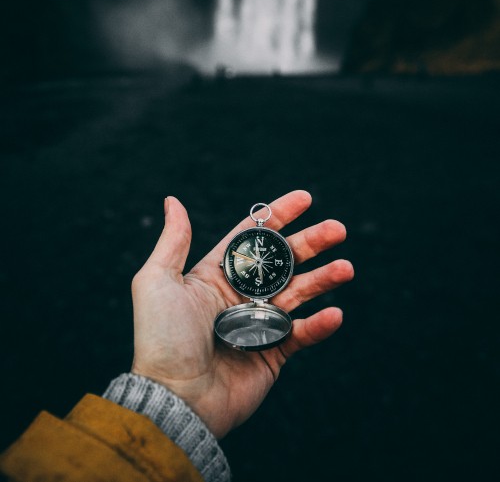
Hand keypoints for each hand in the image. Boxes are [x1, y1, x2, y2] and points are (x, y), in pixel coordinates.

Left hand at [131, 190, 353, 437]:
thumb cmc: (162, 338)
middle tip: (338, 229)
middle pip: (283, 260)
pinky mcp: (272, 353)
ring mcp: (258, 323)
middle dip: (311, 242)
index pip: (253, 237)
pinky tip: (335, 313)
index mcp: (215, 274)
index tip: (305, 198)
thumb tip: (173, 200)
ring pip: (299, 293)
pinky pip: (301, 335)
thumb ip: (173, 241)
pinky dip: (319, 326)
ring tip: (346, 268)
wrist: (174, 399)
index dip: (279, 215)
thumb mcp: (157, 280)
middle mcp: (240, 295)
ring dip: (324, 279)